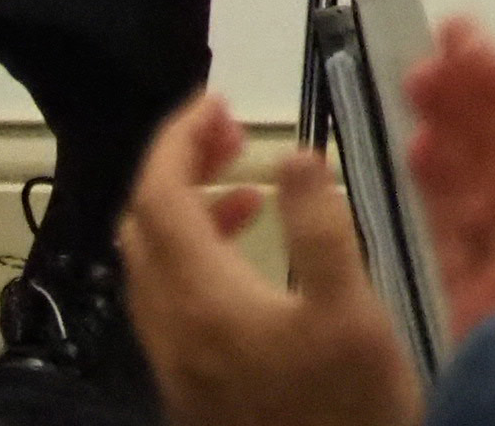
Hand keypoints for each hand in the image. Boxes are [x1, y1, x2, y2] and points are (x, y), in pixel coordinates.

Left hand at [116, 85, 420, 425]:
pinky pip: (169, 298)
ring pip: (151, 263)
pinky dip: (196, 253)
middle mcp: (172, 326)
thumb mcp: (352, 311)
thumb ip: (321, 228)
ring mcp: (175, 358)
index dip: (176, 138)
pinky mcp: (190, 382)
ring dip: (186, 209)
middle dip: (178, 166)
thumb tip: (295, 156)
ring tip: (248, 185)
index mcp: (203, 298)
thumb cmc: (344, 406)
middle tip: (234, 133)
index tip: (214, 99)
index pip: (159, 196)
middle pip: (143, 226)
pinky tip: (248, 257)